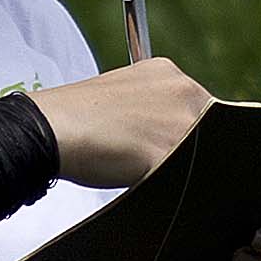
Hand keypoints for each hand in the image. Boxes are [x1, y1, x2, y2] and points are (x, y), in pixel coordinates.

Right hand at [33, 55, 215, 186]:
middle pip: (212, 133)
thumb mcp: (124, 95)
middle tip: (153, 163)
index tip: (165, 147)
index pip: (203, 111)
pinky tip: (145, 184)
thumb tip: (174, 136)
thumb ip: (155, 108)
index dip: (186, 135)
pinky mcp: (168, 153)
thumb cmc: (78, 120)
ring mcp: (180, 122)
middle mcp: (182, 90)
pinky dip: (171, 187)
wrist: (48, 128)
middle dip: (189, 152)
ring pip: (202, 156)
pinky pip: (186, 178)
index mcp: (168, 73)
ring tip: (144, 171)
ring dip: (182, 170)